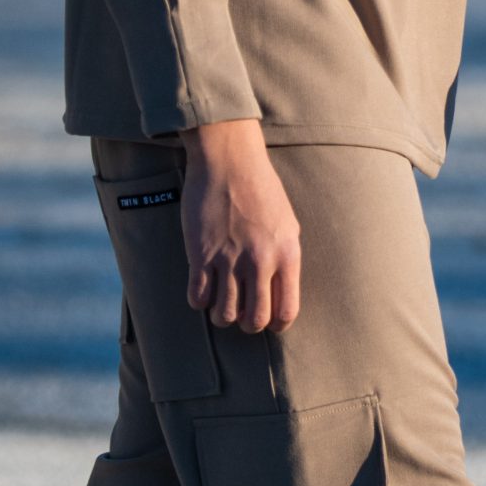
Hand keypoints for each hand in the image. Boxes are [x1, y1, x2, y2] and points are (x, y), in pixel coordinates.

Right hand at [181, 120, 301, 329]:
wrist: (228, 160)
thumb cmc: (261, 188)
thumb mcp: (287, 223)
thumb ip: (285, 258)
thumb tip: (279, 290)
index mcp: (286, 254)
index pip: (286, 311)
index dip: (277, 324)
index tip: (269, 321)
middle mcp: (259, 261)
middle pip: (255, 320)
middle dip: (248, 325)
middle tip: (242, 314)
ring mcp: (228, 259)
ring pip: (225, 314)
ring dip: (223, 315)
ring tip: (221, 304)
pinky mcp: (200, 254)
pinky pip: (198, 297)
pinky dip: (200, 301)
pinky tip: (203, 290)